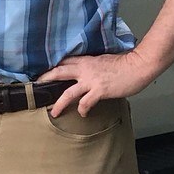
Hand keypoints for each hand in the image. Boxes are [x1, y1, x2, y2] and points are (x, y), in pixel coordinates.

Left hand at [38, 50, 155, 118]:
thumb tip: (86, 74)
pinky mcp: (99, 90)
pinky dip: (82, 110)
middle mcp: (85, 69)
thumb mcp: (103, 61)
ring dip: (59, 103)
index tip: (43, 74)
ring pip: (68, 92)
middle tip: (35, 86)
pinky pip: (85, 103)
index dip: (52, 67)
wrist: (138, 66)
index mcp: (86, 60)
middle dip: (45, 79)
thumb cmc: (125, 64)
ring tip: (54, 112)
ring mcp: (91, 80)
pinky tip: (83, 114)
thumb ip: (92, 66)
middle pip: (58, 72)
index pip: (64, 62)